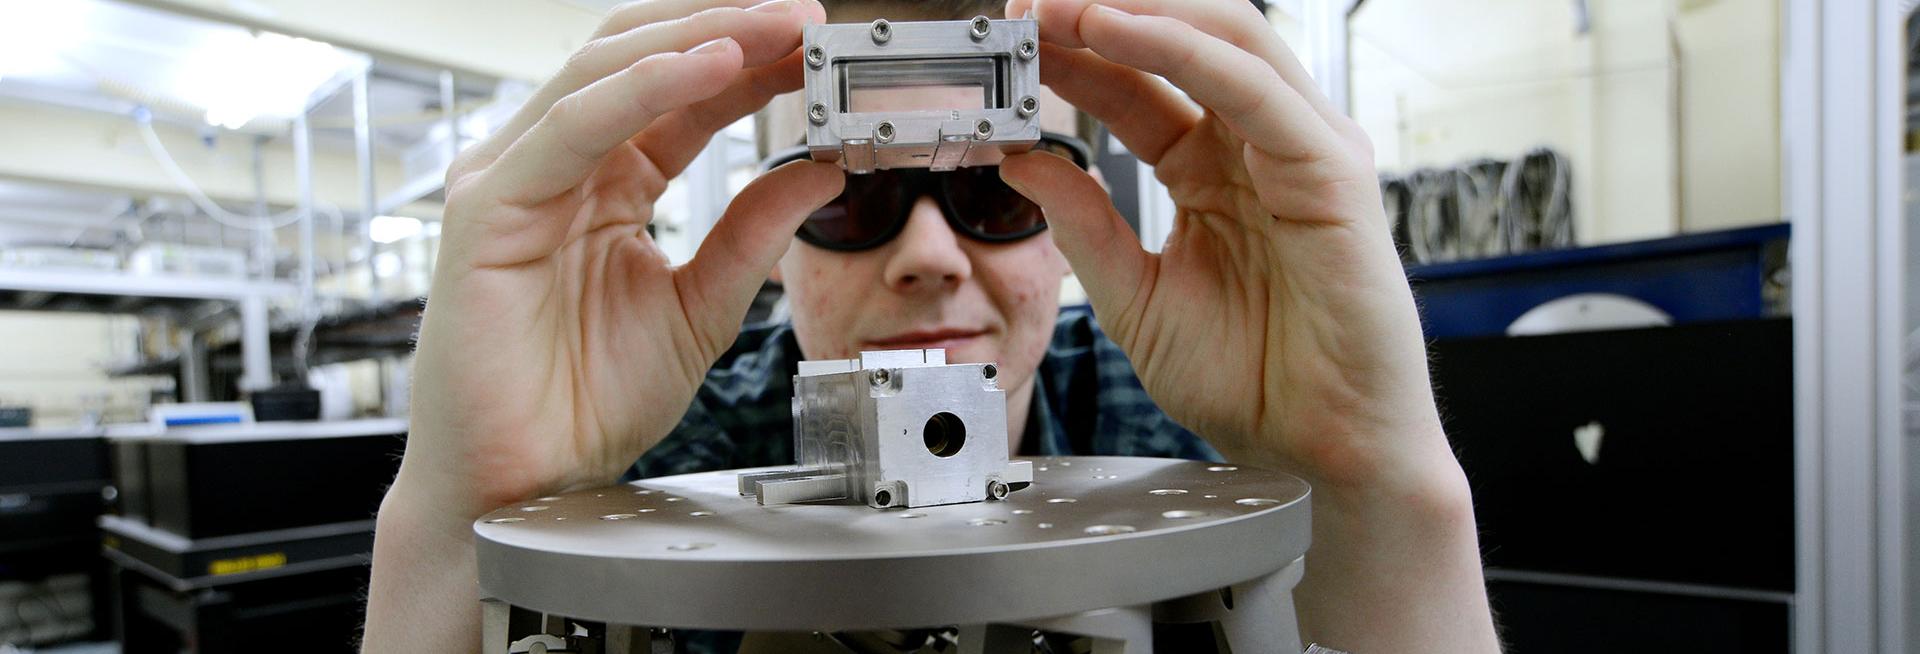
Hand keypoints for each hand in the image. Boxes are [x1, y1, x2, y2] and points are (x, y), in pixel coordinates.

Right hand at [399, 0, 835, 522]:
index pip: (680, 92)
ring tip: (777, 27)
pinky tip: (712, 67)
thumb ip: (755, 233)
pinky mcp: (487, 207)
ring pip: (604, 70)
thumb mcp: (701, 306)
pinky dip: (644, 87)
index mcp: (604, 180)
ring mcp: (514, 178)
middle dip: (728, 26)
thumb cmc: (585, 405)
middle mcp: (556, 165)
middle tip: (805, 16)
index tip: (819, 45)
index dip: (750, 59)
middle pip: (641, 58)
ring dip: (699, 37)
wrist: (529, 486)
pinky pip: (571, 126)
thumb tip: (821, 167)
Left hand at [997, 0, 1495, 648]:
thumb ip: (1084, 225)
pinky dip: (1181, 49)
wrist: (1320, 451)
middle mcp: (1258, 147)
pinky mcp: (1330, 169)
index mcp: (1212, 171)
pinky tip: (1120, 33)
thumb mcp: (1135, 298)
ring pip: (1224, 38)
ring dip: (1136, 12)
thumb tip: (1022, 160)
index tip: (1009, 40)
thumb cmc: (1256, 385)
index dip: (1072, 55)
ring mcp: (1300, 150)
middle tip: (1026, 5)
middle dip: (1099, 13)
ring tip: (1061, 7)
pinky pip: (1253, 86)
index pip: (1136, 84)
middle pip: (1179, 42)